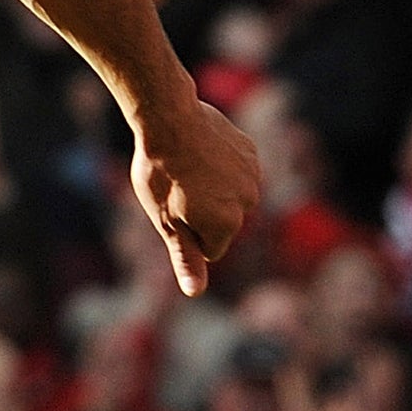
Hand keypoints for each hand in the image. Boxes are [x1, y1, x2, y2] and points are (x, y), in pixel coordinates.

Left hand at [130, 98, 260, 296]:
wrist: (167, 116)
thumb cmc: (159, 172)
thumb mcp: (164, 219)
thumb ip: (185, 257)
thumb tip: (195, 293)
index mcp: (226, 225)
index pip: (210, 250)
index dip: (186, 232)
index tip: (172, 207)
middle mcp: (248, 203)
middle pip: (224, 223)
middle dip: (203, 211)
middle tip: (177, 185)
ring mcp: (252, 175)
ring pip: (231, 196)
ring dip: (213, 187)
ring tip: (187, 166)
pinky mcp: (250, 152)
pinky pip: (236, 170)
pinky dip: (221, 164)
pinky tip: (201, 150)